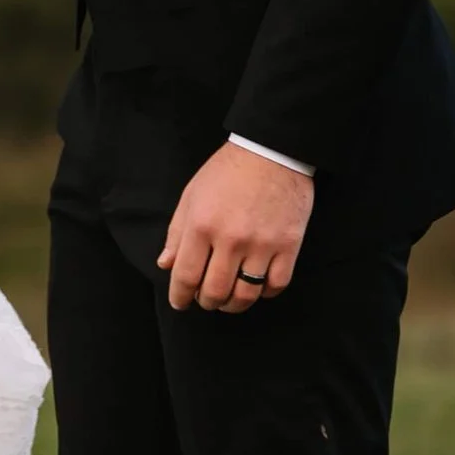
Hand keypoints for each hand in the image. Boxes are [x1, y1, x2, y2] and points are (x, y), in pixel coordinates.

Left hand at [158, 140, 313, 313]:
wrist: (271, 150)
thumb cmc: (227, 171)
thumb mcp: (192, 194)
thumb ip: (177, 233)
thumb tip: (166, 265)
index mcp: (202, 224)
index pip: (185, 276)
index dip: (180, 296)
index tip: (180, 302)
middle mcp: (230, 239)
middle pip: (215, 292)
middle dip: (207, 302)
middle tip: (207, 299)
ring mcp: (261, 244)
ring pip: (245, 295)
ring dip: (234, 304)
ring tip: (230, 298)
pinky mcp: (288, 245)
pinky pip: (276, 285)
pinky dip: (265, 293)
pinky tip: (258, 285)